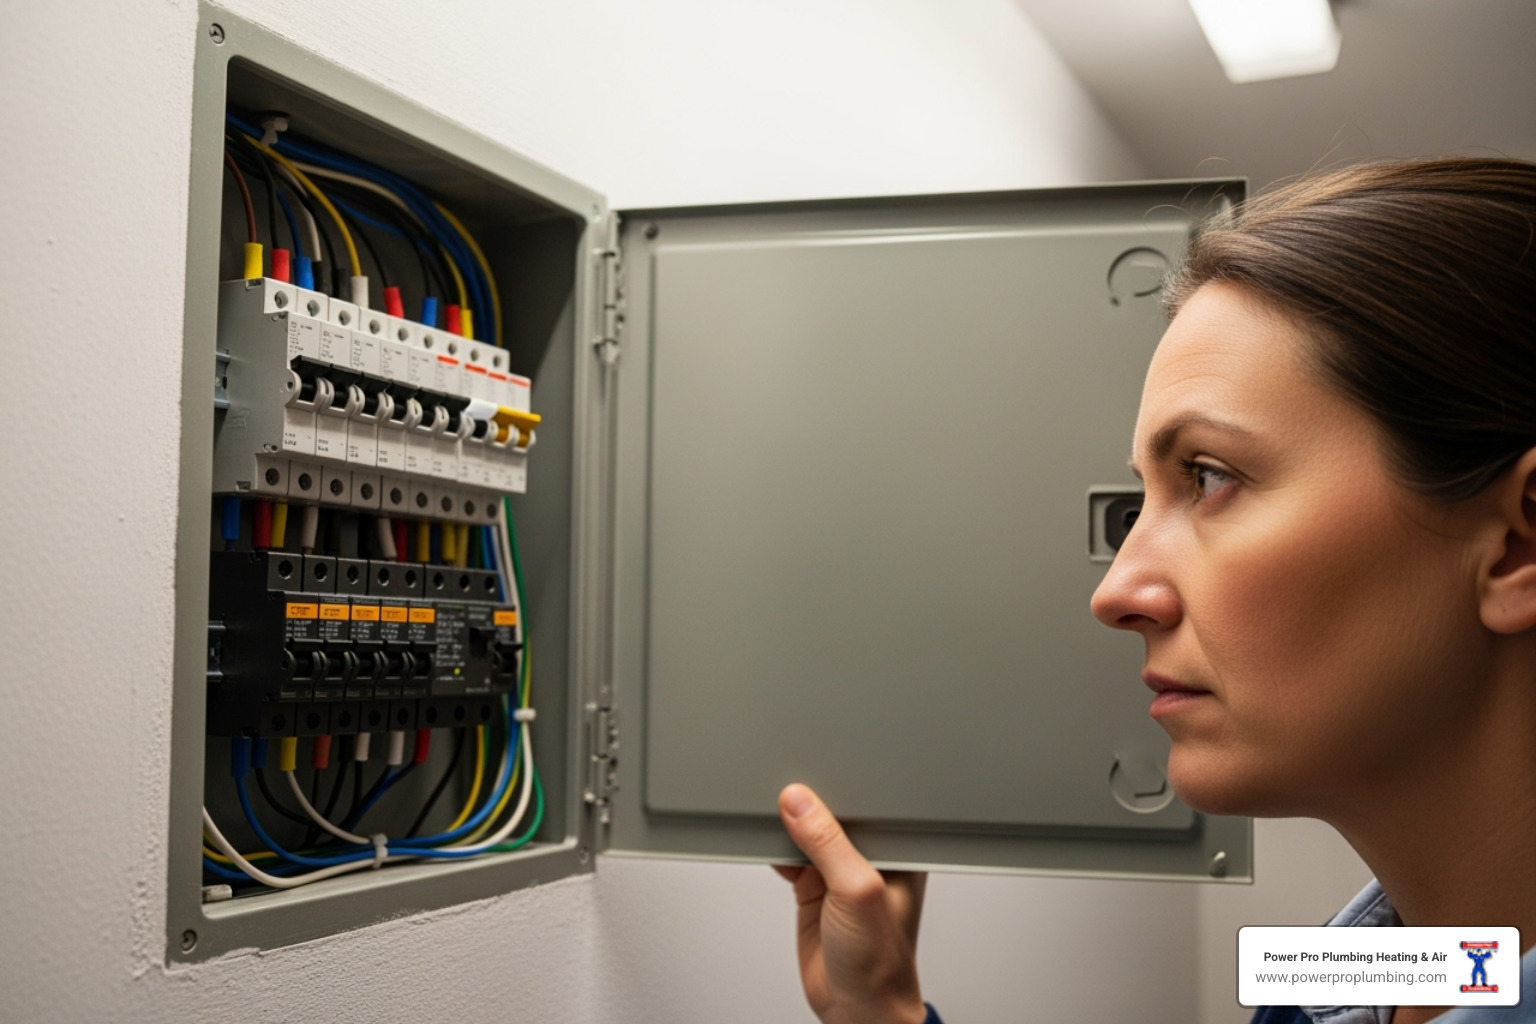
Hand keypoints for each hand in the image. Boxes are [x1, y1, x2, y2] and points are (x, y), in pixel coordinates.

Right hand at [775, 783, 928, 1023]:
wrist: (855, 1010)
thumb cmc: (880, 962)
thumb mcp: (857, 892)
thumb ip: (828, 844)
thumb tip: (800, 803)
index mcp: (895, 849)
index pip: (865, 803)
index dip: (838, 785)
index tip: (807, 775)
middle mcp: (868, 857)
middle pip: (832, 814)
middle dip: (807, 803)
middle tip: (780, 790)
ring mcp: (838, 874)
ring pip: (807, 833)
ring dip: (786, 824)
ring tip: (768, 810)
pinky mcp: (814, 889)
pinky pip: (789, 855)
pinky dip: (774, 847)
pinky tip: (765, 841)